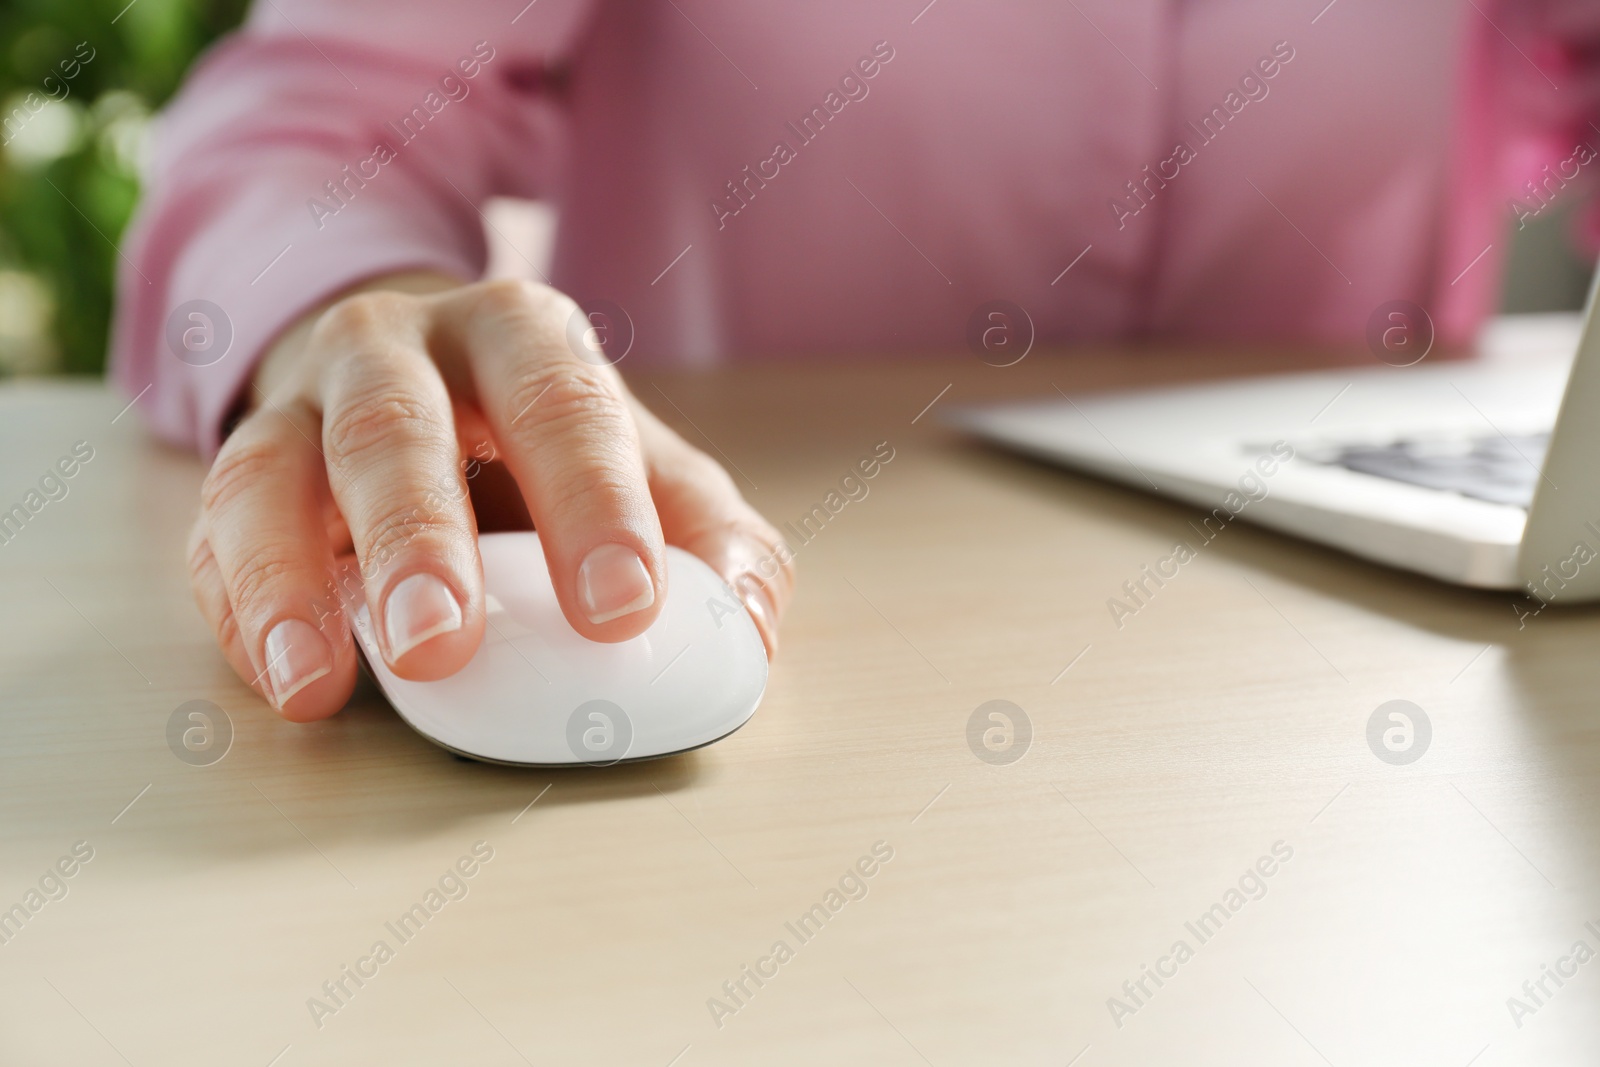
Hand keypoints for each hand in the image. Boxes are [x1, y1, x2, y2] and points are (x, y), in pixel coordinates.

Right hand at [187, 273, 792, 720]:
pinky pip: (217, 537)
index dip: (593, 504)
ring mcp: (303, 405)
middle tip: (443, 646)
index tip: (623, 609)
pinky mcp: (238, 471)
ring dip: (293, 581)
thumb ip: (706, 532)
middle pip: (397, 430)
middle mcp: (400, 351)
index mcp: (525, 336)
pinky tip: (284, 680)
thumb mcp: (638, 461)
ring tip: (320, 680)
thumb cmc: (542, 436)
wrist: (414, 369)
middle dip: (416, 539)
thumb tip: (748, 628)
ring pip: (273, 476)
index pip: (565, 408)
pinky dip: (243, 611)